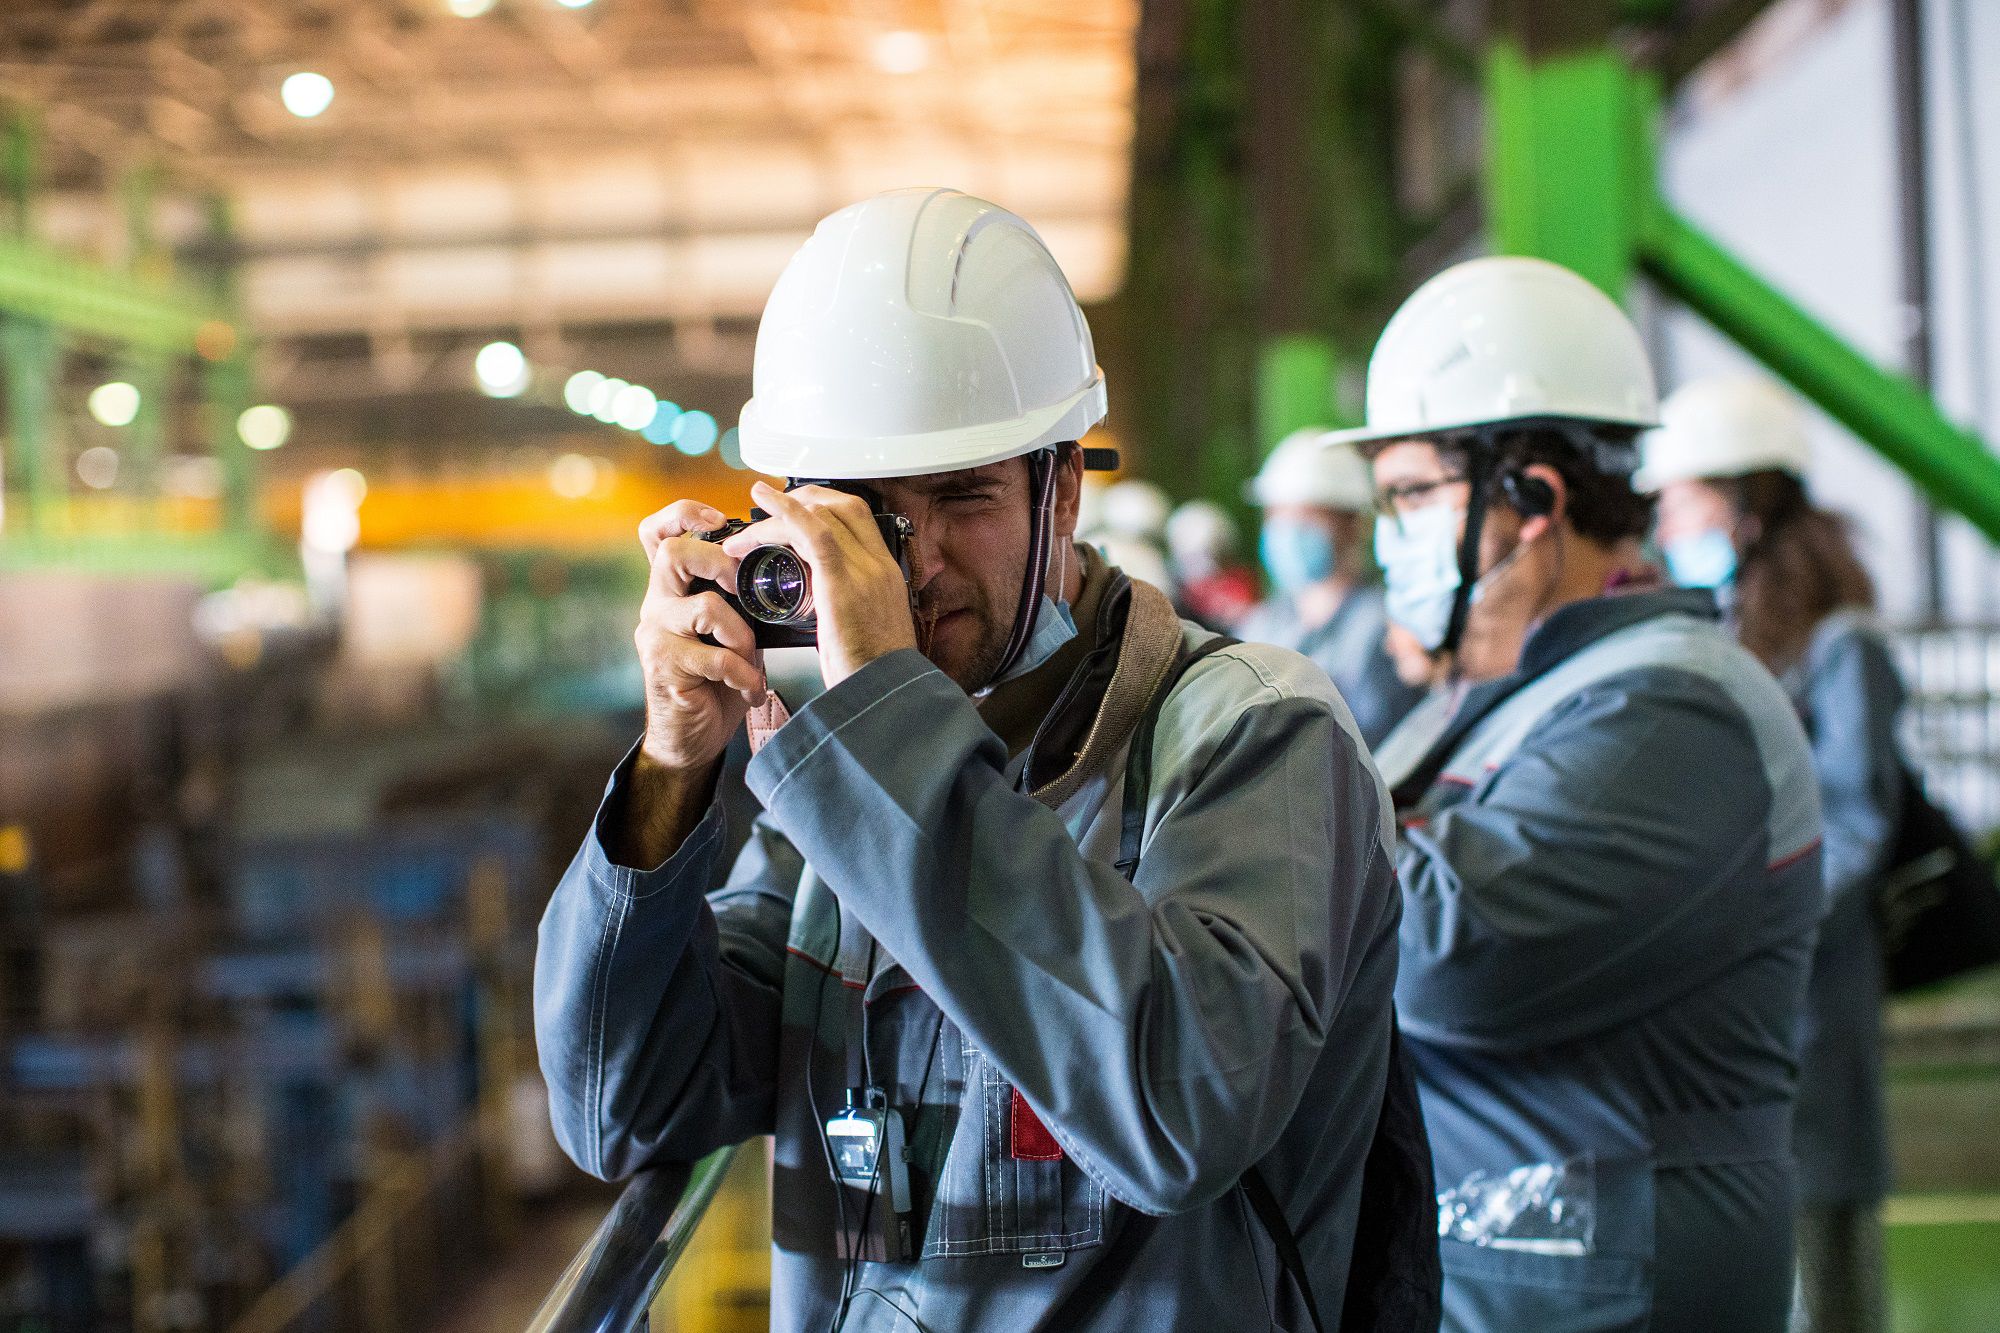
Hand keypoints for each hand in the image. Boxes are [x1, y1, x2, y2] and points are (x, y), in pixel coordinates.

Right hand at [633, 499, 767, 773]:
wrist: (690, 738)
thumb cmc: (715, 682)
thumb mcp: (730, 632)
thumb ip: (739, 600)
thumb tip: (789, 569)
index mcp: (674, 588)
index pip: (659, 532)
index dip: (684, 514)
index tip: (719, 518)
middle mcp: (657, 604)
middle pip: (674, 553)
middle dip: (720, 562)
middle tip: (743, 588)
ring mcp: (657, 635)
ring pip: (704, 607)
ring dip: (741, 633)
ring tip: (751, 658)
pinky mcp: (665, 667)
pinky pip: (714, 658)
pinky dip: (743, 674)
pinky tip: (750, 688)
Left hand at [723, 480, 916, 687]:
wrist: (883, 697)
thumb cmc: (871, 675)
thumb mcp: (868, 631)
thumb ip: (850, 608)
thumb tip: (825, 604)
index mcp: (887, 576)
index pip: (860, 520)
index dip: (827, 505)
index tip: (800, 506)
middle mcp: (879, 567)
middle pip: (844, 506)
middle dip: (804, 497)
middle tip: (771, 504)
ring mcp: (864, 572)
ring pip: (823, 515)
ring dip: (782, 509)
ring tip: (753, 513)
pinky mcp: (842, 583)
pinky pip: (812, 532)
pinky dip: (785, 514)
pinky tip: (764, 508)